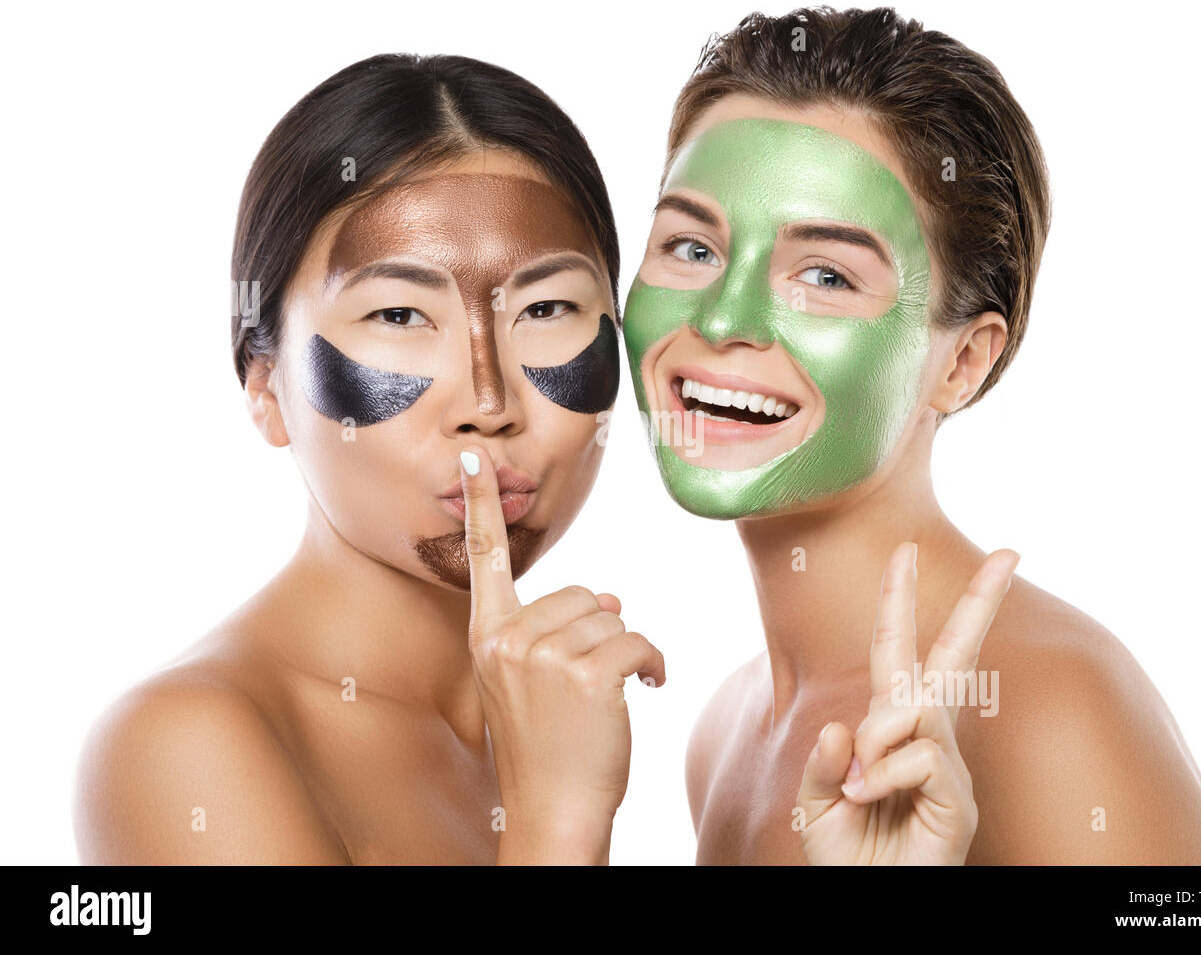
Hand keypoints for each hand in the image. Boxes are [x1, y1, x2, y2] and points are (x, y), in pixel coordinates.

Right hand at [458, 444, 664, 864]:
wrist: (552, 813)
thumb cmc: (546, 750)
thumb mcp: (529, 686)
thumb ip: (554, 632)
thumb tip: (611, 597)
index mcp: (486, 637)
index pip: (484, 560)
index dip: (480, 506)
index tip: (474, 457)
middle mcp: (508, 639)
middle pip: (581, 594)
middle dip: (599, 631)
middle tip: (592, 681)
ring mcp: (544, 657)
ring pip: (613, 619)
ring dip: (627, 653)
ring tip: (614, 694)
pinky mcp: (587, 674)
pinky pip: (640, 643)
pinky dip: (655, 666)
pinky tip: (648, 690)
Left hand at [796, 541, 1018, 864]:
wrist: (866, 905)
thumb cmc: (847, 858)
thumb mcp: (816, 804)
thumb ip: (825, 764)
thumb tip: (847, 726)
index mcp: (890, 731)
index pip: (897, 657)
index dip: (899, 605)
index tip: (905, 553)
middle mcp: (926, 740)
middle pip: (954, 659)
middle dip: (979, 604)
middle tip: (1009, 552)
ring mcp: (948, 769)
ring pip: (917, 710)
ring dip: (878, 735)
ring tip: (859, 785)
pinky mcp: (959, 801)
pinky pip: (924, 756)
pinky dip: (887, 772)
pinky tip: (869, 797)